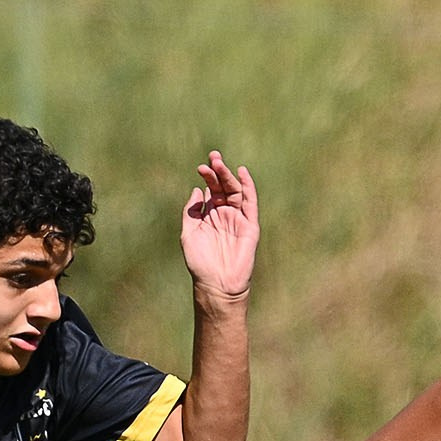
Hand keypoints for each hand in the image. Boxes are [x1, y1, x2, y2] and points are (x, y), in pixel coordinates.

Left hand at [180, 151, 258, 301]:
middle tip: (213, 156)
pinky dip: (248, 188)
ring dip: (229, 176)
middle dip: (218, 171)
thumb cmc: (200, 263)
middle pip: (224, 187)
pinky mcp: (250, 226)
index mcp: (210, 216)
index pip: (211, 190)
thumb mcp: (189, 233)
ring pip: (236, 192)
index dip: (207, 177)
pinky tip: (242, 174)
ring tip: (220, 163)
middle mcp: (225, 215)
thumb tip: (196, 190)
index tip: (200, 168)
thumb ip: (192, 212)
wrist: (216, 284)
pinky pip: (251, 204)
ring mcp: (238, 220)